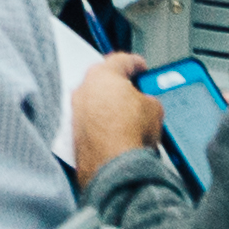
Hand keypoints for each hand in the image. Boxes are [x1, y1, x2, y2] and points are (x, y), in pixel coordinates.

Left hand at [69, 55, 160, 179]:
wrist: (114, 168)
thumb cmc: (128, 135)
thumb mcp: (155, 108)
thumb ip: (148, 97)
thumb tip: (146, 103)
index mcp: (103, 74)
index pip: (122, 60)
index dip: (136, 63)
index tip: (142, 68)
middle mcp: (83, 89)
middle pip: (104, 80)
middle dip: (120, 85)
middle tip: (136, 92)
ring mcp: (75, 112)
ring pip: (95, 102)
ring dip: (109, 106)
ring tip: (128, 118)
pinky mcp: (73, 134)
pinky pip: (90, 122)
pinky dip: (101, 124)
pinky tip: (116, 134)